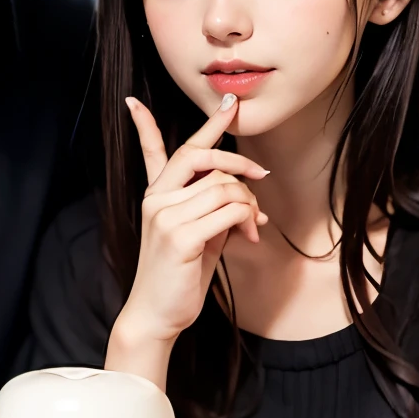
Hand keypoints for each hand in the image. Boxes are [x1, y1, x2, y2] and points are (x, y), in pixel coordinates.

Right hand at [106, 94, 267, 384]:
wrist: (157, 316)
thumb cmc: (179, 278)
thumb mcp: (200, 237)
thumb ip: (215, 212)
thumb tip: (250, 204)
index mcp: (156, 196)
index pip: (159, 150)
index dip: (169, 124)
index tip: (209, 101)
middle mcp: (156, 200)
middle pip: (201, 157)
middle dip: (238, 161)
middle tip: (262, 177)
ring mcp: (165, 215)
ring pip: (224, 187)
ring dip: (250, 205)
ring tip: (254, 228)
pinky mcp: (180, 235)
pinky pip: (229, 211)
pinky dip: (248, 221)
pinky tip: (249, 238)